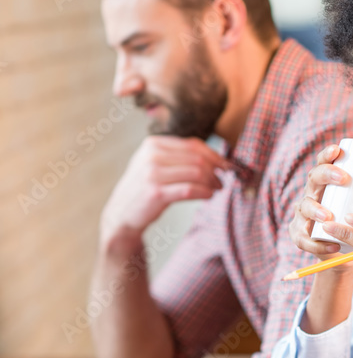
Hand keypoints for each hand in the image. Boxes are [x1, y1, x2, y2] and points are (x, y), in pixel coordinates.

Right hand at [100, 136, 223, 249]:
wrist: (121, 214)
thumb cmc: (145, 189)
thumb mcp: (155, 165)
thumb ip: (178, 156)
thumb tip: (214, 156)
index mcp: (153, 144)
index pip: (193, 145)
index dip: (214, 155)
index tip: (226, 165)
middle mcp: (152, 156)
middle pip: (197, 159)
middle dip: (216, 170)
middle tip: (223, 181)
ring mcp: (153, 174)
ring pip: (197, 173)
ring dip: (212, 182)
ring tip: (216, 189)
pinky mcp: (156, 193)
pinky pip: (190, 190)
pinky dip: (205, 192)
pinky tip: (209, 196)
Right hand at [289, 144, 351, 258]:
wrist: (340, 253)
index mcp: (328, 184)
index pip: (323, 163)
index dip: (327, 155)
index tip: (337, 150)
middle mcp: (313, 195)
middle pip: (313, 178)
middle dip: (327, 175)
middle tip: (344, 179)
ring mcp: (303, 215)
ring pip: (304, 207)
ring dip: (316, 210)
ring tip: (328, 215)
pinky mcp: (300, 236)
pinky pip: (304, 239)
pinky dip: (317, 244)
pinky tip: (332, 246)